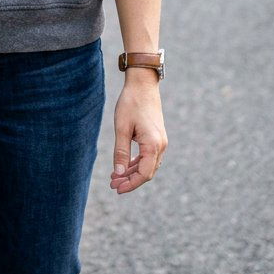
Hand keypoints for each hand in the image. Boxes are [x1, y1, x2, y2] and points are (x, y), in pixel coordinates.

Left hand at [110, 75, 166, 194]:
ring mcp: (160, 141)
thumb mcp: (122, 128)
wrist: (143, 84)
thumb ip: (120, 152)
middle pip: (147, 172)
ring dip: (133, 172)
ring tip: (115, 177)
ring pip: (148, 165)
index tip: (117, 189)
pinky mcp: (157, 137)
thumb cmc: (131, 103)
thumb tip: (119, 174)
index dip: (131, 184)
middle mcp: (160, 145)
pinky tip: (124, 166)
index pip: (144, 174)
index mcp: (153, 145)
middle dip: (130, 180)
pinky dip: (137, 163)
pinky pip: (148, 156)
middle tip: (112, 184)